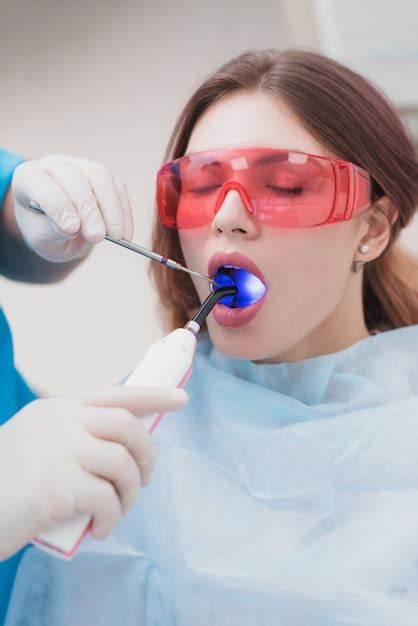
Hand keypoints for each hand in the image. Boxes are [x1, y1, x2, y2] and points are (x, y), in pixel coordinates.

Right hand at [0, 386, 187, 558]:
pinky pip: (107, 498)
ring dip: (129, 492)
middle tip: (144, 480)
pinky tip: (101, 528)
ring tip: (117, 510)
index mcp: (58, 409)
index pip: (116, 394)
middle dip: (147, 454)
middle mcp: (61, 421)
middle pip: (127, 426)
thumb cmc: (5, 482)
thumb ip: (72, 437)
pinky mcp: (58, 483)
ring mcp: (60, 449)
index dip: (153, 396)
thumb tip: (121, 447)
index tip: (181, 399)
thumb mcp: (36, 444)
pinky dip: (113, 516)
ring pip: (122, 462)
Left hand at [11, 154, 133, 261]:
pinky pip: (117, 187)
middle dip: (89, 210)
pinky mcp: (102, 176)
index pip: (43, 186)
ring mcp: (80, 166)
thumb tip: (74, 226)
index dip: (59, 206)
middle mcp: (54, 165)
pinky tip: (125, 232)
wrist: (59, 229)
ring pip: (101, 178)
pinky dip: (124, 211)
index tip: (72, 229)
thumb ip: (53, 231)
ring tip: (115, 235)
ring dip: (111, 209)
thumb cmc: (45, 231)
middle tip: (97, 237)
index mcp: (28, 178)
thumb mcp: (42, 239)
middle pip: (75, 179)